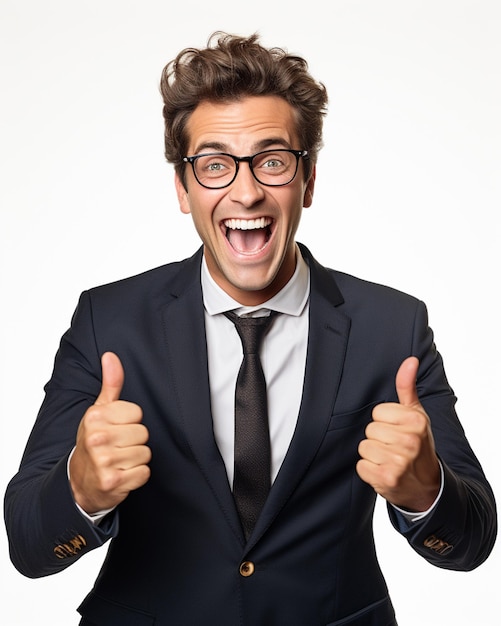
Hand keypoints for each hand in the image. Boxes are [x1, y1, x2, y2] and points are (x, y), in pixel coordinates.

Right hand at [69, 352, 150, 513]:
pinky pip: (144, 473)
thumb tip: (111, 356)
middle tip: (118, 447)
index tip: (117, 429)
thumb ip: (110, 384)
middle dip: (134, 442)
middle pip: (143, 433)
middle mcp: (97, 438)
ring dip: (135, 459)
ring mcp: (104, 461)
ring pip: (145, 453)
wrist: (79, 483)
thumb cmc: (93, 442)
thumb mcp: (99, 411)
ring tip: (119, 461)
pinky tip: (121, 474)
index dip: (130, 422)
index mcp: (95, 417)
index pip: (137, 413)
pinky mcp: (113, 482)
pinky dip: (136, 476)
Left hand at [356, 356, 439, 511]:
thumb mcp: (416, 415)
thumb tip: (410, 360)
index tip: (398, 431)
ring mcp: (398, 461)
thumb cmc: (419, 445)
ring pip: (364, 447)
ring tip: (390, 460)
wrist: (428, 487)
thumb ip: (407, 387)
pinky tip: (385, 472)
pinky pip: (361, 466)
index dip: (384, 422)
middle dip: (378, 439)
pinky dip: (369, 471)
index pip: (377, 413)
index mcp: (416, 421)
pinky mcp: (387, 478)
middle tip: (394, 448)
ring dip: (373, 456)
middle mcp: (409, 440)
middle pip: (370, 430)